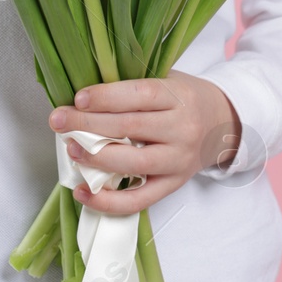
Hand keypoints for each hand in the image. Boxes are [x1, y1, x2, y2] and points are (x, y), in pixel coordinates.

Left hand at [48, 70, 241, 215]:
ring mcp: (178, 160)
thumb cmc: (184, 99)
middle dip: (88, 124)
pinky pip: (138, 200)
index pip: (139, 95)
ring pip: (133, 164)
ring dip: (96, 158)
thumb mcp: (167, 80)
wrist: (223, 124)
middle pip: (129, 127)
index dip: (106, 97)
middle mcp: (182, 129)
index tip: (78, 98)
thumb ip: (133, 87)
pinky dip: (108, 201)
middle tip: (58, 120)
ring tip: (71, 148)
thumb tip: (83, 97)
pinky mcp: (173, 185)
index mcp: (179, 96)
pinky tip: (83, 193)